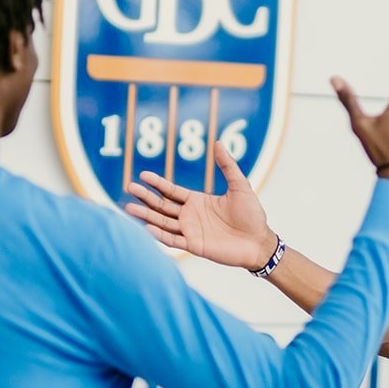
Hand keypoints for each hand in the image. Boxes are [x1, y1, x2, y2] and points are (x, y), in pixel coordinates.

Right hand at [126, 142, 277, 269]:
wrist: (259, 242)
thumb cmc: (252, 214)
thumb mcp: (240, 185)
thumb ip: (227, 165)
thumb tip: (218, 142)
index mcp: (197, 201)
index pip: (171, 190)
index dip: (157, 183)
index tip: (142, 175)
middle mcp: (190, 215)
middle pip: (161, 205)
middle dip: (145, 197)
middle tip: (128, 188)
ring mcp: (190, 231)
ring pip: (162, 222)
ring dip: (145, 216)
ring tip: (128, 209)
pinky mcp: (194, 245)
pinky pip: (172, 239)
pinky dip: (159, 234)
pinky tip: (146, 227)